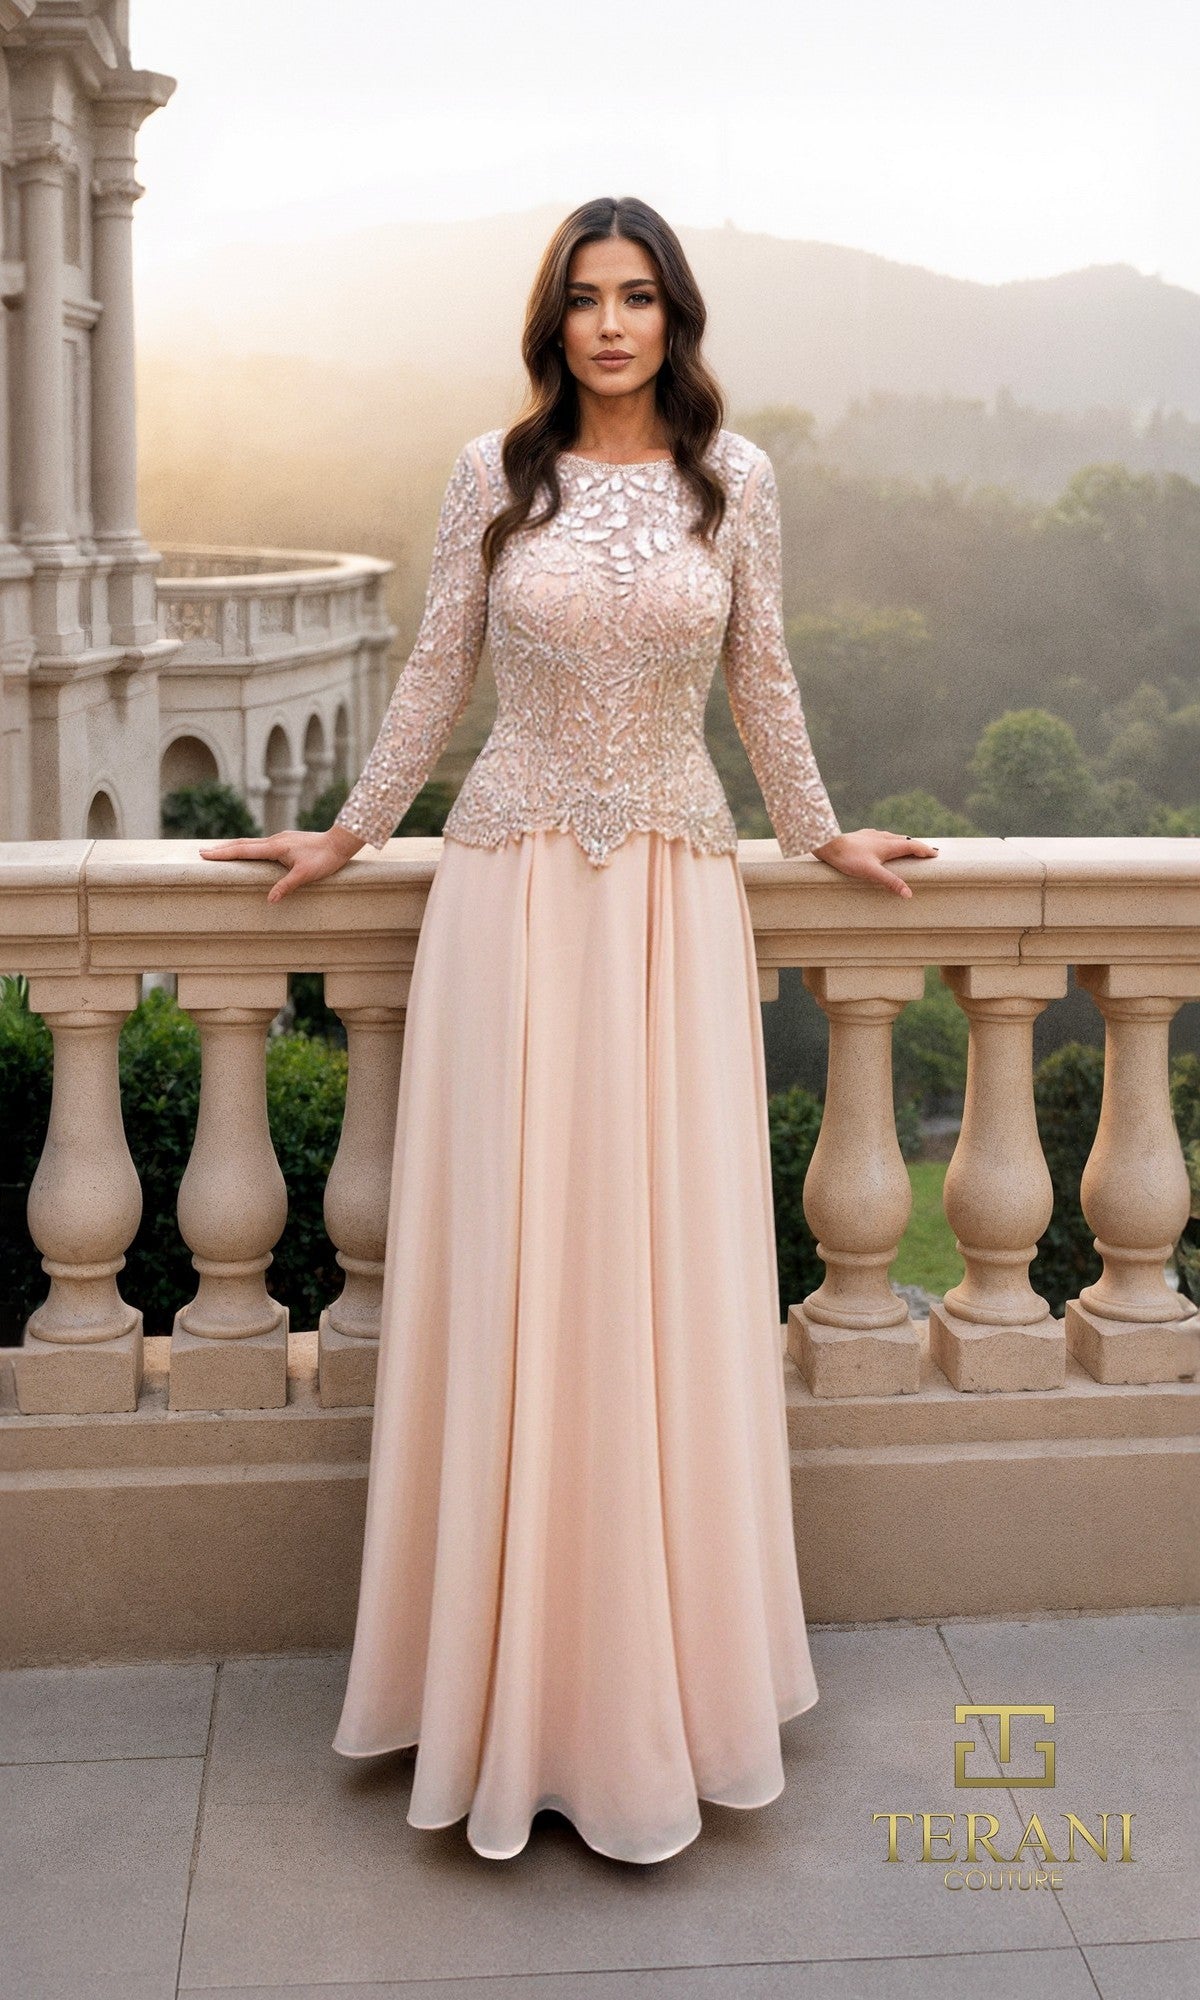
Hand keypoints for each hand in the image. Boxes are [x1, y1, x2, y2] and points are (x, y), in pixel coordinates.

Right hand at [198, 825, 364, 903]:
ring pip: (251, 843)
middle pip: (243, 844)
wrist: (339, 843)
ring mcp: (280, 839)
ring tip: (218, 851)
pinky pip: (260, 844)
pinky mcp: (285, 841)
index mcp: (275, 847)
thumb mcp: (306, 875)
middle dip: (222, 849)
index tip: (206, 854)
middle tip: (202, 853)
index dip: (224, 854)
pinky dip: (247, 847)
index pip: (244, 850)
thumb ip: (286, 886)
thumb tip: (270, 900)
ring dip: (233, 847)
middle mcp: (274, 840)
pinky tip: (246, 851)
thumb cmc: (324, 859)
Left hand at [811, 828, 938, 899]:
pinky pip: (879, 836)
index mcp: (888, 845)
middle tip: (926, 851)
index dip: (925, 851)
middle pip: (905, 840)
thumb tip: (908, 894)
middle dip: (916, 846)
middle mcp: (882, 837)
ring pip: (892, 837)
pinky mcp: (861, 835)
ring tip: (907, 846)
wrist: (827, 843)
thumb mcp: (871, 873)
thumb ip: (890, 882)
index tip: (935, 855)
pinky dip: (888, 839)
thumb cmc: (849, 858)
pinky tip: (881, 840)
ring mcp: (871, 835)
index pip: (912, 846)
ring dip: (903, 842)